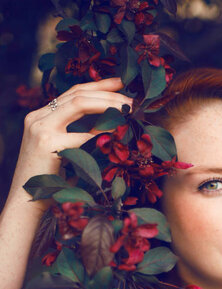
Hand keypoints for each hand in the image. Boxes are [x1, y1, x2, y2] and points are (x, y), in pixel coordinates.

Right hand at [8, 77, 131, 212]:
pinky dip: (101, 131)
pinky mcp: (46, 143)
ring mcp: (40, 128)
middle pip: (76, 93)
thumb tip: (109, 127)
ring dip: (107, 104)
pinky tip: (117, 130)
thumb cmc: (48, 184)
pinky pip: (81, 134)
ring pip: (78, 104)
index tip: (119, 84)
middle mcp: (38, 117)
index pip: (71, 93)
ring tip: (127, 108)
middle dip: (106, 91)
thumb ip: (76, 136)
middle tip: (130, 95)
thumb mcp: (62, 153)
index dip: (97, 86)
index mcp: (40, 117)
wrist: (26, 204)